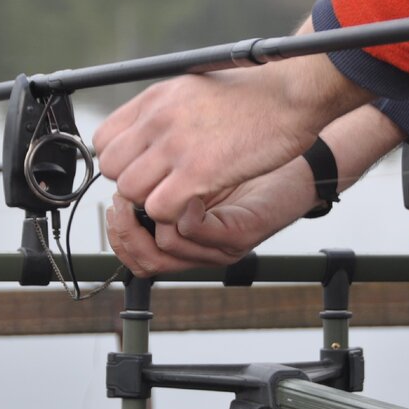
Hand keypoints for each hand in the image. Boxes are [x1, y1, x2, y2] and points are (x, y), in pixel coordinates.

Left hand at [92, 22, 370, 222]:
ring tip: (182, 196)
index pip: (103, 140)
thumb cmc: (252, 95)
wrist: (290, 94)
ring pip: (131, 192)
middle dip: (133, 184)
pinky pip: (159, 208)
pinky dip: (173, 215)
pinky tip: (197, 203)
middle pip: (112, 169)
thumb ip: (163, 112)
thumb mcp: (193, 88)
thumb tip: (143, 132)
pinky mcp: (199, 171)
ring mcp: (176, 145)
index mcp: (155, 99)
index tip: (144, 168)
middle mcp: (158, 119)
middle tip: (163, 187)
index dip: (121, 161)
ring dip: (152, 201)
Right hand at [105, 160, 316, 275]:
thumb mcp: (189, 161)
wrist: (295, 148)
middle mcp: (200, 250)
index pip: (134, 256)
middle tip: (124, 196)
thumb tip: (113, 167)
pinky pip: (195, 234)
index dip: (116, 232)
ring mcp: (220, 247)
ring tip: (149, 187)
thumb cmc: (243, 149)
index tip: (113, 198)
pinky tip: (185, 188)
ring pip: (164, 249)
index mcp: (185, 238)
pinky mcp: (240, 236)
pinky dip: (182, 214)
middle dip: (125, 228)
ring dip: (149, 217)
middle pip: (144, 260)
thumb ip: (157, 172)